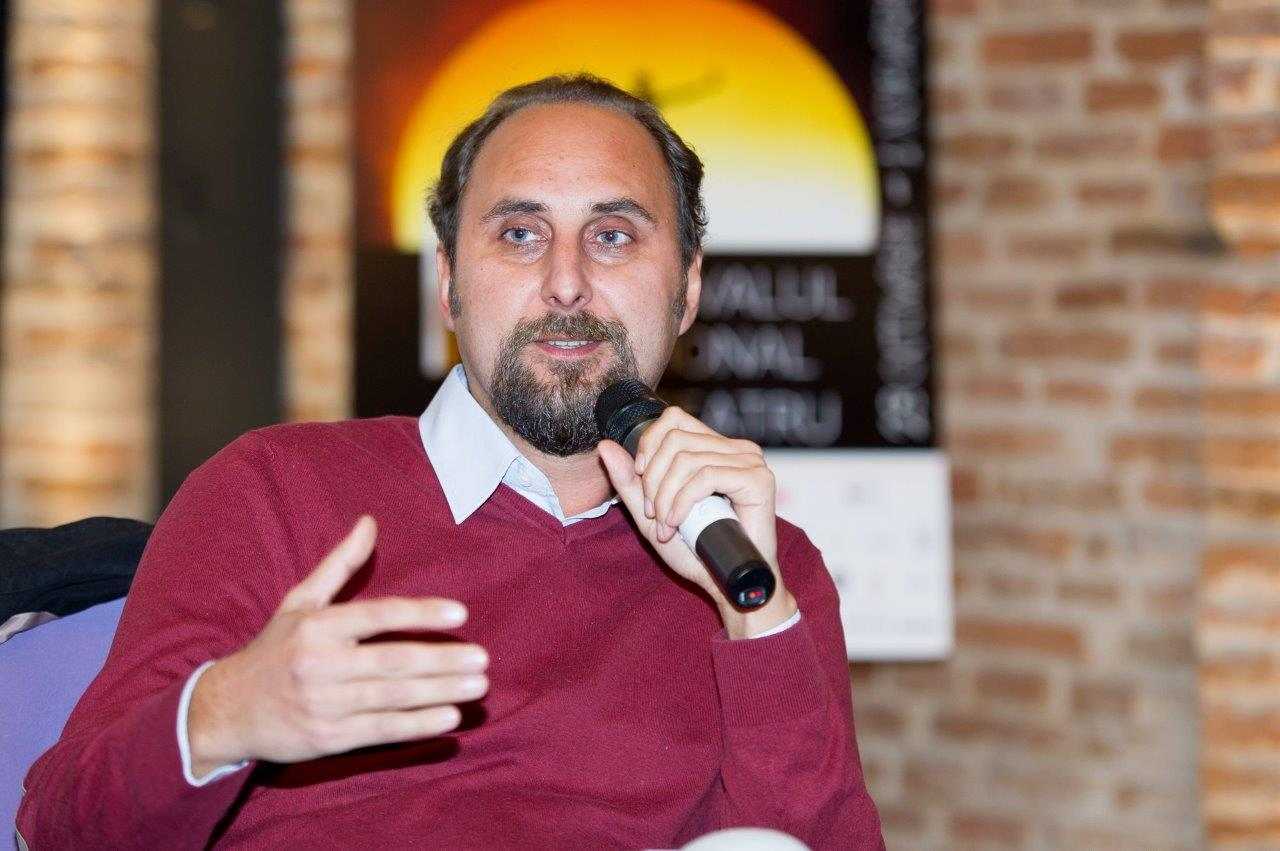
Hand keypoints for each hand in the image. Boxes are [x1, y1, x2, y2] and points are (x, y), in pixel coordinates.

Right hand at [188, 516, 487, 776]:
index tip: (460, 614)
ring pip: (393, 697)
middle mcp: (320, 665)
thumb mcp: (300, 601)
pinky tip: (449, 718)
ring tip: (477, 685)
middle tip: (482, 658)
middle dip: (442, 661)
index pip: (377, 616)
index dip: (420, 615)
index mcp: (317, 627)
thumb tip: (370, 521)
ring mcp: (325, 705)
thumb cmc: (274, 649)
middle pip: (393, 662)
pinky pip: (382, 731)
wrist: (227, 710)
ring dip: (440, 692)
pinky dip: (417, 725)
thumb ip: (340, 564)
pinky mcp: (329, 739)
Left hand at [597, 407, 796, 637]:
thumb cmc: (696, 550)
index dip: (649, 444)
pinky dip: (682, 502)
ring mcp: (750, 461)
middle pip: (675, 439)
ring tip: (666, 527)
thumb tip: (604, 445)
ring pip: (687, 459)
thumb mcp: (651, 514)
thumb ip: (629, 481)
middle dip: (653, 480)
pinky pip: (706, 477)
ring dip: (666, 498)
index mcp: (715, 448)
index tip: (641, 478)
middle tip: (653, 515)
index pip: (674, 418)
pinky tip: (678, 524)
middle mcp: (736, 449)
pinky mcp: (758, 479)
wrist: (726, 583)